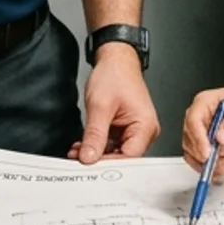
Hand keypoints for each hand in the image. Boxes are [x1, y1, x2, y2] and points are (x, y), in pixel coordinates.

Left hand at [73, 45, 158, 161]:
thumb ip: (94, 135)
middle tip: (78, 159)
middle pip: (123, 157)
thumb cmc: (115, 75)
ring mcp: (136, 130)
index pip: (128, 157)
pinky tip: (83, 145)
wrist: (116, 59)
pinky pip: (112, 144)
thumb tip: (89, 157)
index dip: (107, 163)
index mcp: (146, 126)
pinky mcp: (126, 129)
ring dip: (96, 152)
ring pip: (115, 152)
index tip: (88, 164)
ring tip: (77, 151)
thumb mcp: (100, 106)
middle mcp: (145, 131)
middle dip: (99, 159)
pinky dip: (97, 145)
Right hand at [182, 85, 223, 181]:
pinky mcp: (208, 145)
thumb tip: (221, 137)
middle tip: (219, 164)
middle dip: (202, 155)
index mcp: (204, 103)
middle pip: (189, 139)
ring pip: (193, 153)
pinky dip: (210, 168)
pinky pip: (202, 160)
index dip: (198, 139)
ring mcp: (202, 133)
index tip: (207, 153)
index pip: (193, 121)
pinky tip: (223, 169)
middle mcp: (199, 118)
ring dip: (206, 165)